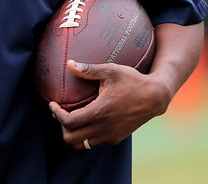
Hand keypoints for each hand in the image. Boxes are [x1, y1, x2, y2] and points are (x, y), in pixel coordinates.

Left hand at [49, 59, 170, 149]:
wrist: (155, 97)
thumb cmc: (132, 81)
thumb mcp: (110, 71)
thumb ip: (88, 69)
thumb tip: (68, 64)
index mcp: (99, 112)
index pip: (69, 122)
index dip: (56, 113)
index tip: (52, 103)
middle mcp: (104, 128)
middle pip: (71, 139)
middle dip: (61, 126)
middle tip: (60, 111)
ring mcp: (110, 136)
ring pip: (82, 144)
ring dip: (73, 132)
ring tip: (72, 117)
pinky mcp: (116, 138)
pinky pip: (94, 143)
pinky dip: (85, 135)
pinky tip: (86, 120)